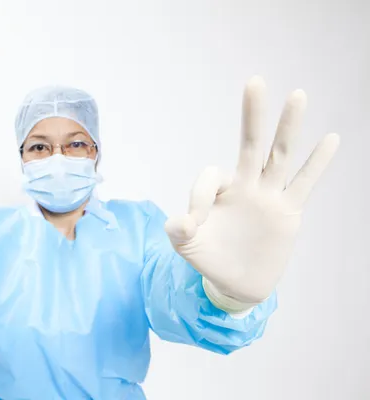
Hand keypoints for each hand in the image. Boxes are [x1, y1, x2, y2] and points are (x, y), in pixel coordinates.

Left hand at [165, 76, 339, 307]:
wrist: (237, 282)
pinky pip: (304, 183)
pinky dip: (317, 163)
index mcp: (219, 192)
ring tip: (297, 95)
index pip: (211, 176)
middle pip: (250, 144)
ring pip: (279, 156)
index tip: (192, 222)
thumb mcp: (186, 247)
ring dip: (288, 127)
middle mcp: (245, 186)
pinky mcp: (288, 212)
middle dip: (252, 116)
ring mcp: (268, 196)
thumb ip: (179, 232)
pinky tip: (330, 139)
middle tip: (254, 82)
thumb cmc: (210, 258)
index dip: (200, 195)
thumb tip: (183, 220)